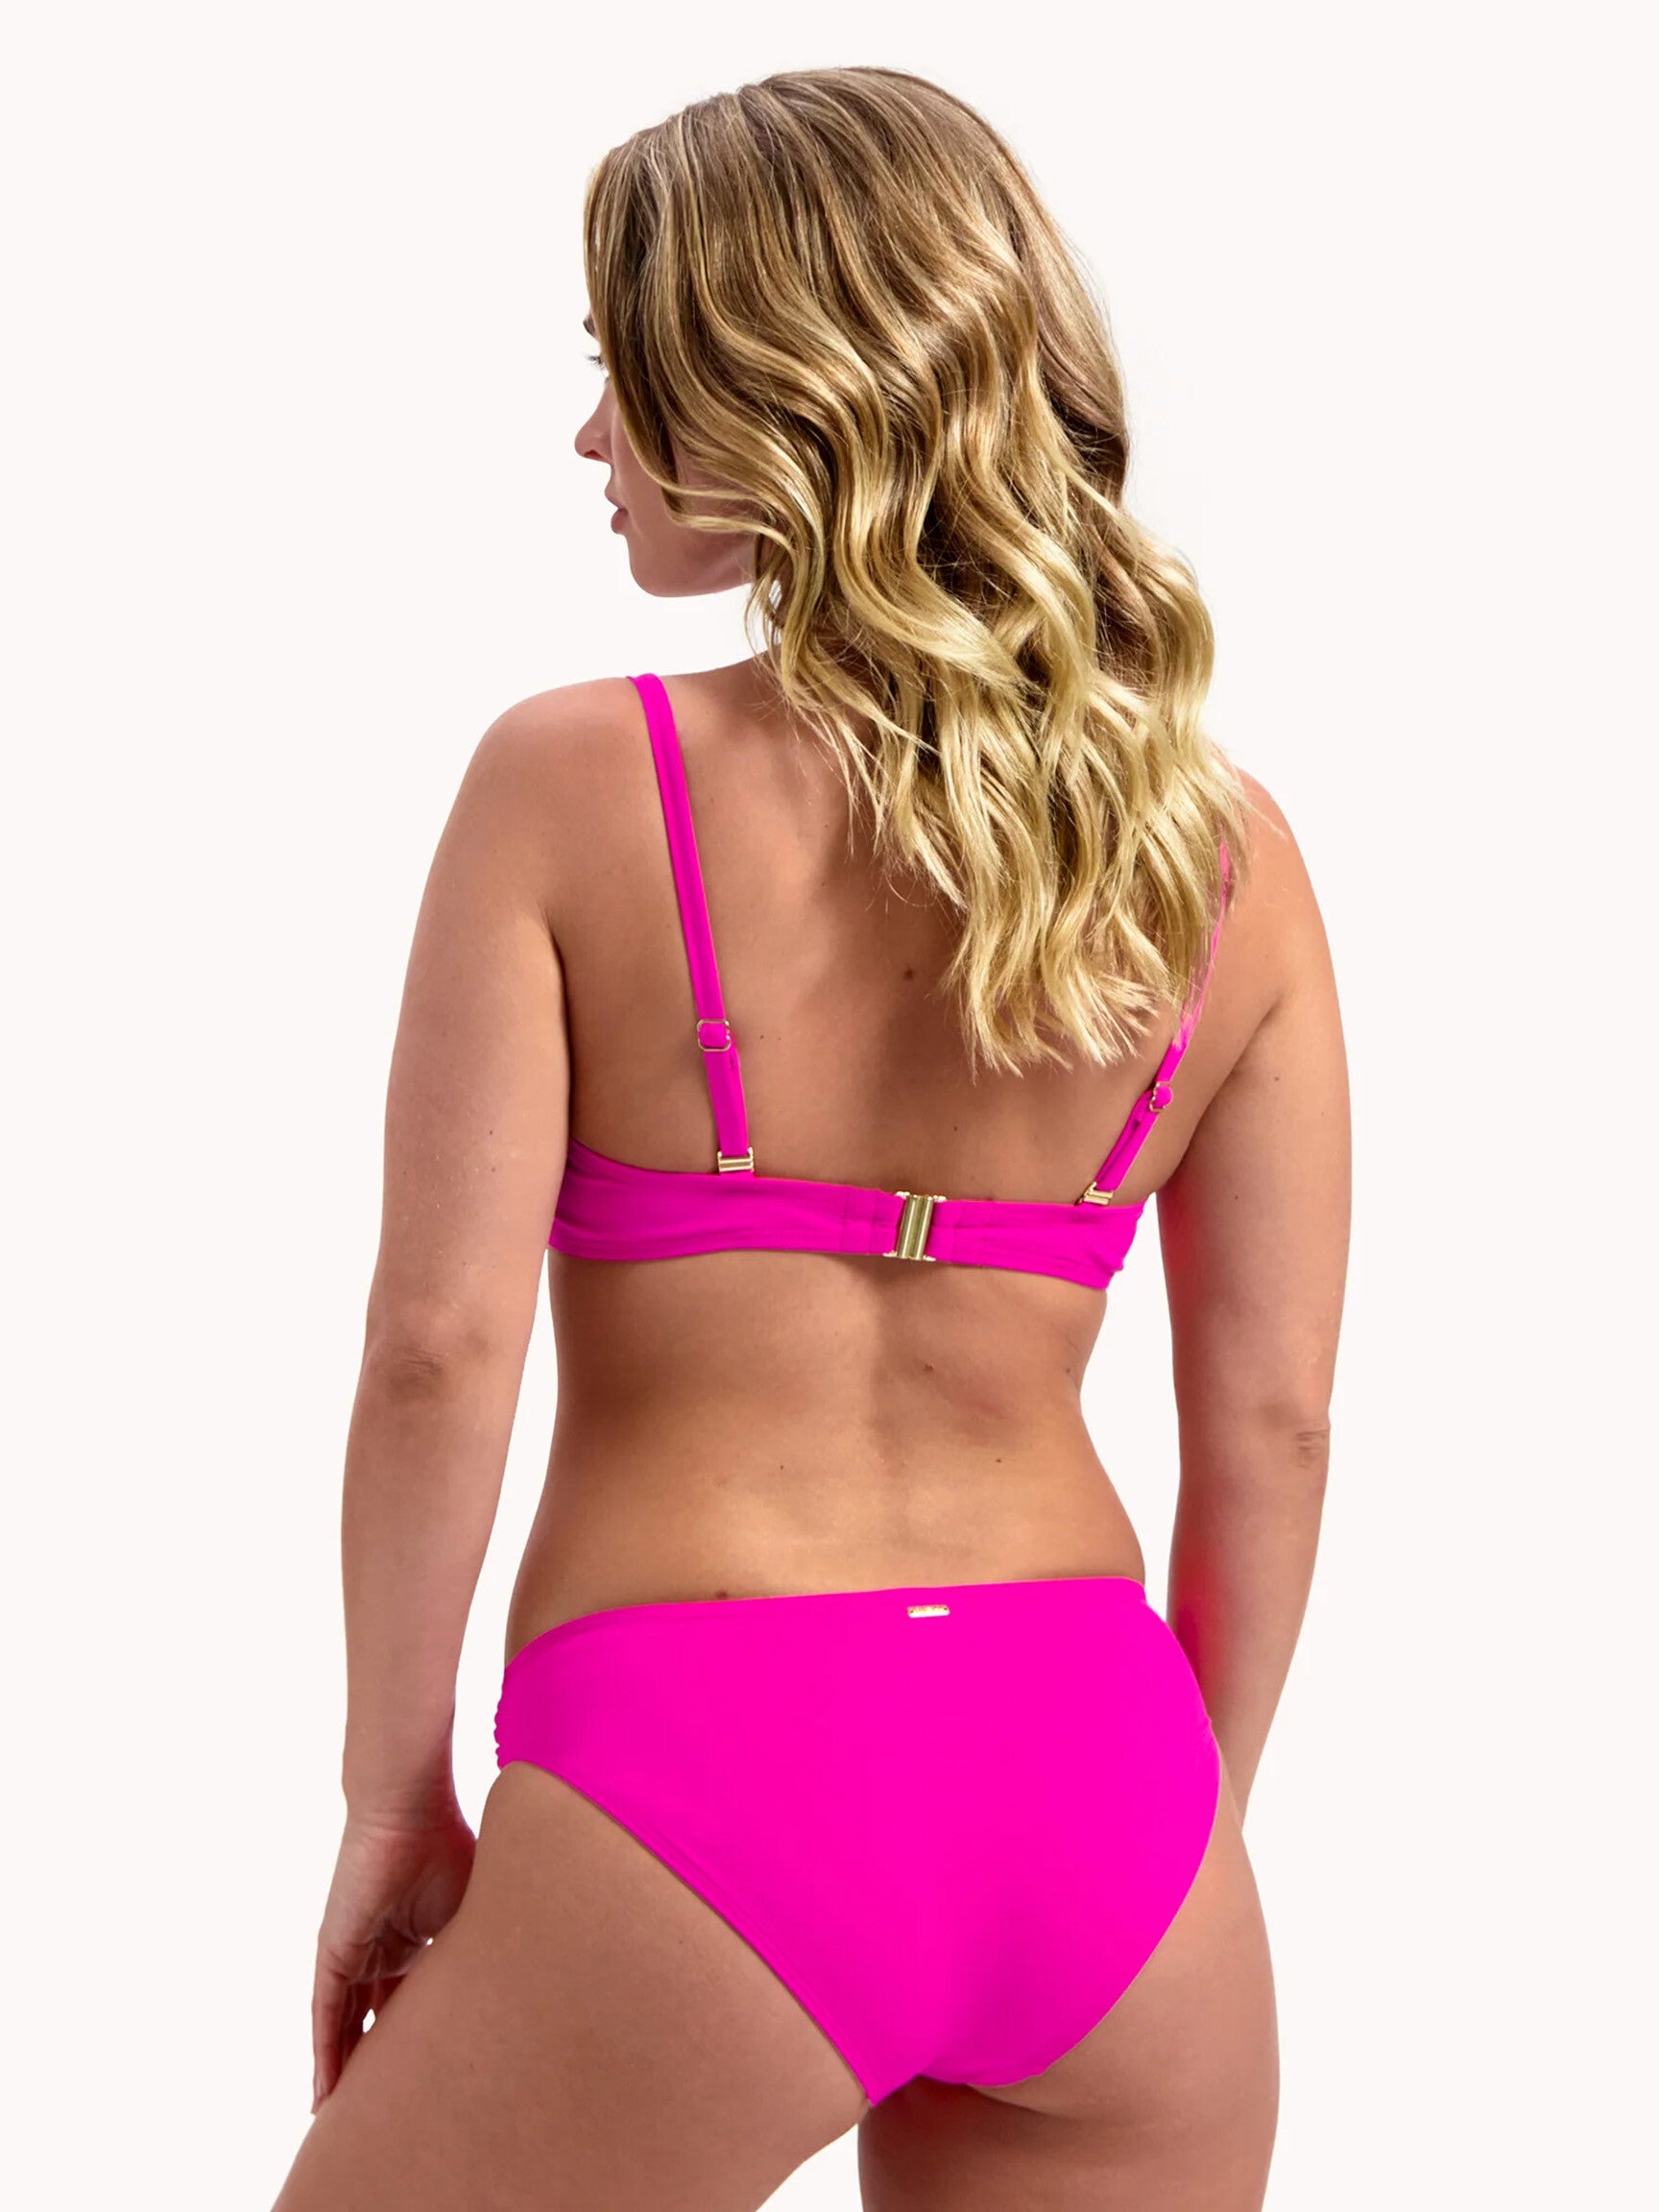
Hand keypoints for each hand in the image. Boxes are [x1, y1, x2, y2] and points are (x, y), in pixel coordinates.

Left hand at [310, 1804, 476, 2110]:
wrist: (408, 1809)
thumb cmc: (447, 1843)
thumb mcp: (472, 1906)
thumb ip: (482, 1939)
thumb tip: (524, 1968)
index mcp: (411, 1935)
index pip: (408, 1998)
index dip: (414, 2035)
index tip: (427, 2071)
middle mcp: (378, 1947)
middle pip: (373, 2017)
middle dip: (376, 2060)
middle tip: (385, 2107)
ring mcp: (352, 1951)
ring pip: (344, 2024)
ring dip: (345, 2068)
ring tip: (346, 2114)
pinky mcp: (332, 1952)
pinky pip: (325, 2014)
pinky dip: (324, 2052)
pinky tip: (324, 2090)